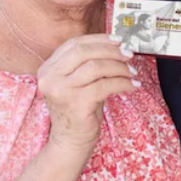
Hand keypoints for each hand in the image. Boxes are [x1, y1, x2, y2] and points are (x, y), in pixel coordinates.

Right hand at [37, 34, 139, 151]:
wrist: (70, 141)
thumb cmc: (78, 110)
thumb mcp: (79, 82)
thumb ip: (89, 63)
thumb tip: (117, 47)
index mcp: (48, 69)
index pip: (74, 44)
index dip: (98, 40)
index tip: (117, 40)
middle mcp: (50, 78)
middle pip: (83, 52)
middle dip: (110, 50)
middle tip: (128, 54)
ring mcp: (61, 90)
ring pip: (96, 67)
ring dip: (119, 67)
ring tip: (132, 72)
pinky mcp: (76, 103)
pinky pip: (105, 86)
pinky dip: (122, 83)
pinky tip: (132, 86)